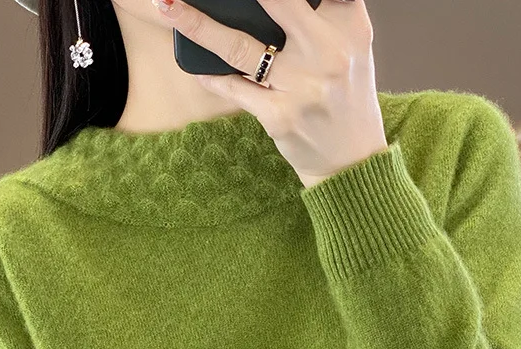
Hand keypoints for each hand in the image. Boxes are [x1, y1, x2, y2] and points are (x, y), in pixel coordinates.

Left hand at [150, 0, 387, 189]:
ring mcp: (303, 85)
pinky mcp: (280, 115)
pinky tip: (196, 67)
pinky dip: (211, 76)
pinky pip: (234, 88)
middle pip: (276, 1)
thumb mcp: (351, 48)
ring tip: (168, 7)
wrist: (350, 161)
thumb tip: (269, 3)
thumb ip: (324, 13)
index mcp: (350, 26)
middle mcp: (329, 51)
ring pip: (239, 45)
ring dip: (198, 25)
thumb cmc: (344, 98)